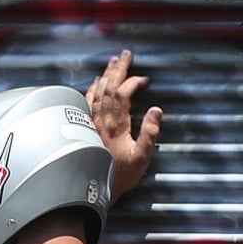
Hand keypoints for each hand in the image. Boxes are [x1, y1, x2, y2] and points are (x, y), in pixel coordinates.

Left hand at [87, 49, 162, 196]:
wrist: (94, 190)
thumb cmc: (120, 176)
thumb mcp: (142, 158)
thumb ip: (150, 133)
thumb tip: (157, 110)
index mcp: (116, 125)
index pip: (122, 93)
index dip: (133, 82)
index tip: (145, 79)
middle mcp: (100, 120)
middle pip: (107, 87)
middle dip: (117, 69)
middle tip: (126, 54)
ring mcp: (91, 123)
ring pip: (96, 92)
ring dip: (105, 75)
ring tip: (113, 62)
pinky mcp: (85, 128)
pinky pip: (87, 102)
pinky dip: (93, 89)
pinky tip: (95, 82)